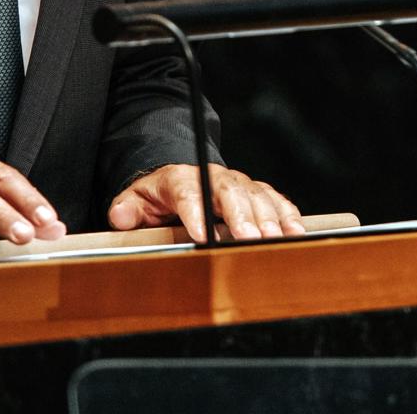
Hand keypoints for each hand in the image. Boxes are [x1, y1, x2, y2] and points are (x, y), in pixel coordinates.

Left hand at [107, 164, 305, 242]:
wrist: (180, 180)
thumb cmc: (159, 197)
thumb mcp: (136, 200)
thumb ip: (127, 209)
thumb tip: (120, 216)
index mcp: (180, 180)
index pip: (187, 193)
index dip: (196, 214)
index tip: (203, 236)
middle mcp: (214, 178)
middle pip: (230, 192)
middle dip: (241, 216)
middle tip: (250, 239)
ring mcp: (238, 184)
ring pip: (257, 195)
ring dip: (268, 218)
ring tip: (276, 239)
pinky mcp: (257, 192)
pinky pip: (276, 200)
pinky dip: (288, 216)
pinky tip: (296, 233)